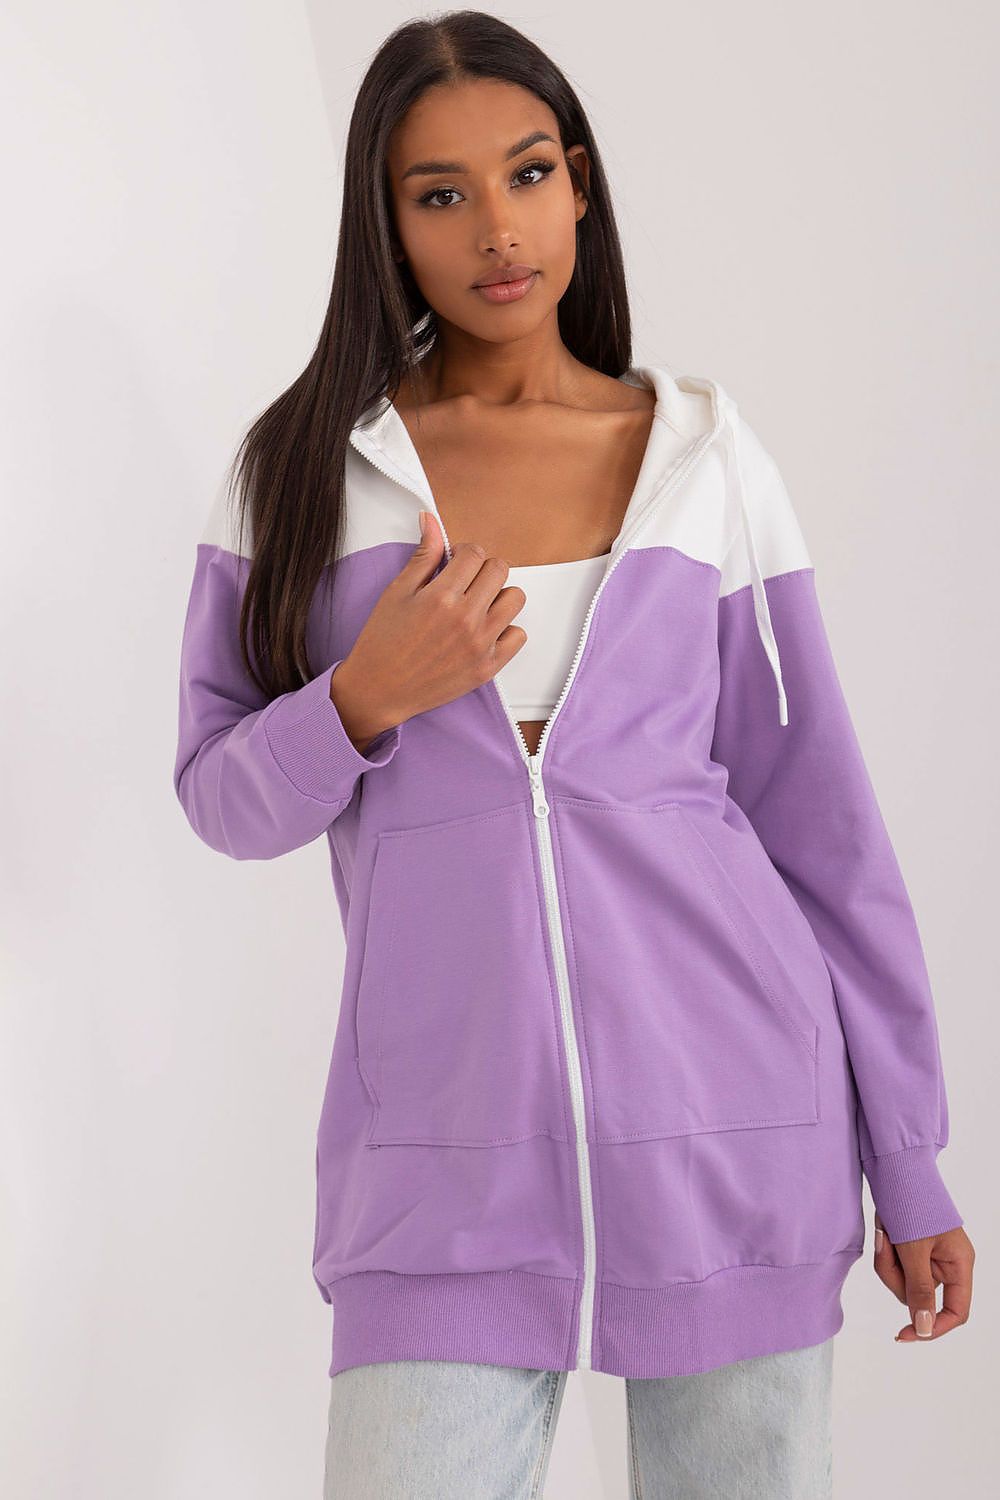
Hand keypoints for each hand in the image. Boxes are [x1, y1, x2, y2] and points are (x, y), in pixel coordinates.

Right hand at [331, 511, 526, 741]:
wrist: (378, 690)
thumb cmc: (382, 642)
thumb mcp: (397, 592)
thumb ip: (423, 555)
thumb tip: (431, 520)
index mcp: (441, 596)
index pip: (475, 553)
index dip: (465, 553)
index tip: (457, 562)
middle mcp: (466, 619)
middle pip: (499, 570)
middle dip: (482, 570)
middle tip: (466, 582)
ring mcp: (480, 644)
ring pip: (515, 598)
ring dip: (498, 596)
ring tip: (477, 605)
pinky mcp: (488, 667)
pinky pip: (518, 635)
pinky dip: (506, 630)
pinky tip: (484, 630)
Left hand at [872, 1211, 974, 1341]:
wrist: (894, 1165)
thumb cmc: (911, 1200)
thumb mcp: (914, 1248)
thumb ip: (920, 1289)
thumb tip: (925, 1329)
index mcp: (959, 1263)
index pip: (955, 1312)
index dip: (932, 1327)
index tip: (904, 1334)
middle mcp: (945, 1263)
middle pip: (919, 1297)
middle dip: (896, 1276)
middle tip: (887, 1244)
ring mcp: (926, 1255)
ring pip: (901, 1281)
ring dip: (887, 1260)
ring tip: (885, 1231)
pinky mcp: (908, 1247)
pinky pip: (893, 1265)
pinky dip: (884, 1251)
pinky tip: (883, 1229)